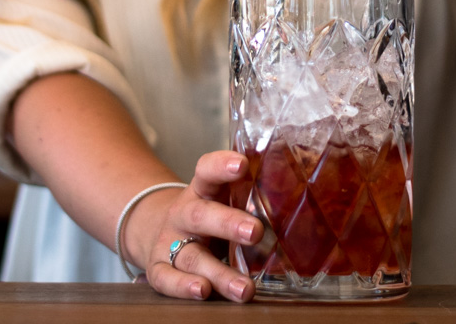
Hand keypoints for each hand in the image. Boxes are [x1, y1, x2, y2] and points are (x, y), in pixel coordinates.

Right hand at [132, 151, 262, 301]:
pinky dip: (183, 286)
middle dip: (228, 223)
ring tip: (245, 288)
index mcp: (201, 190)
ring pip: (192, 256)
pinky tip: (203, 291)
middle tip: (255, 232)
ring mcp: (168, 241)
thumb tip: (298, 196)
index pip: (207, 171)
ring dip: (219, 273)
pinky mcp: (157, 267)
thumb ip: (249, 196)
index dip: (222, 165)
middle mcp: (183, 213)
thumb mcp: (221, 198)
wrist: (157, 229)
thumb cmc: (207, 213)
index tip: (242, 164)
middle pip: (202, 215)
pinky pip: (166, 278)